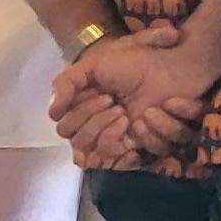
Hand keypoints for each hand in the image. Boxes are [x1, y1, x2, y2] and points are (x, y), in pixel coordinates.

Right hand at [49, 25, 218, 165]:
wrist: (168, 67)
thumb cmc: (133, 63)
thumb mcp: (94, 65)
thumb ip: (66, 83)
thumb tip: (53, 111)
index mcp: (82, 105)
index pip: (62, 123)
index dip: (78, 111)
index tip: (103, 94)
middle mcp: (93, 123)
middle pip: (75, 138)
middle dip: (92, 119)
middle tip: (114, 101)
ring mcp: (112, 136)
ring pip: (91, 151)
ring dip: (105, 129)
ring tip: (124, 113)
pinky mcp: (131, 146)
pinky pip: (113, 158)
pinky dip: (119, 141)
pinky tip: (134, 125)